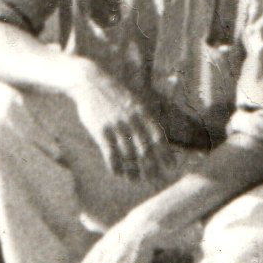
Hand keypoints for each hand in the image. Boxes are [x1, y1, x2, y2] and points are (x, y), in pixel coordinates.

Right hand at [66, 62, 170, 181]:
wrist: (90, 82)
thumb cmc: (114, 94)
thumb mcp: (134, 101)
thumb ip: (144, 118)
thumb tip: (155, 137)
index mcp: (142, 112)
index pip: (158, 137)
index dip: (165, 153)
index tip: (171, 166)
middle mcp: (132, 120)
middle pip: (145, 149)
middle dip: (151, 167)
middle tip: (155, 180)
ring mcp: (116, 126)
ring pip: (128, 155)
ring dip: (132, 170)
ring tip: (134, 180)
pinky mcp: (101, 131)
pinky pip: (110, 153)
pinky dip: (115, 166)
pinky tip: (118, 174)